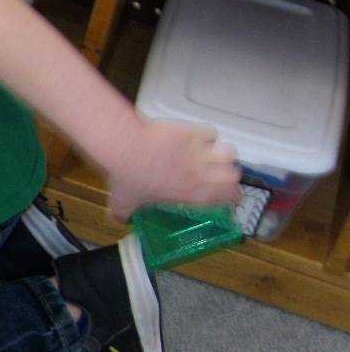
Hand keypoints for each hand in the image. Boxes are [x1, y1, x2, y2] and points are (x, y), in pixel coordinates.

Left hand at [107, 119, 241, 220]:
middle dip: (229, 174)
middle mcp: (201, 173)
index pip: (226, 198)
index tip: (233, 197)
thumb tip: (118, 220)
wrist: (127, 147)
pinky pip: (211, 132)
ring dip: (222, 154)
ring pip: (229, 152)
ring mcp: (199, 151)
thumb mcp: (124, 202)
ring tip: (212, 154)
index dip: (233, 197)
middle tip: (220, 174)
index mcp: (191, 193)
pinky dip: (207, 135)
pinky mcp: (192, 132)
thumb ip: (123, 214)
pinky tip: (198, 137)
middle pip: (234, 174)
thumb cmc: (128, 177)